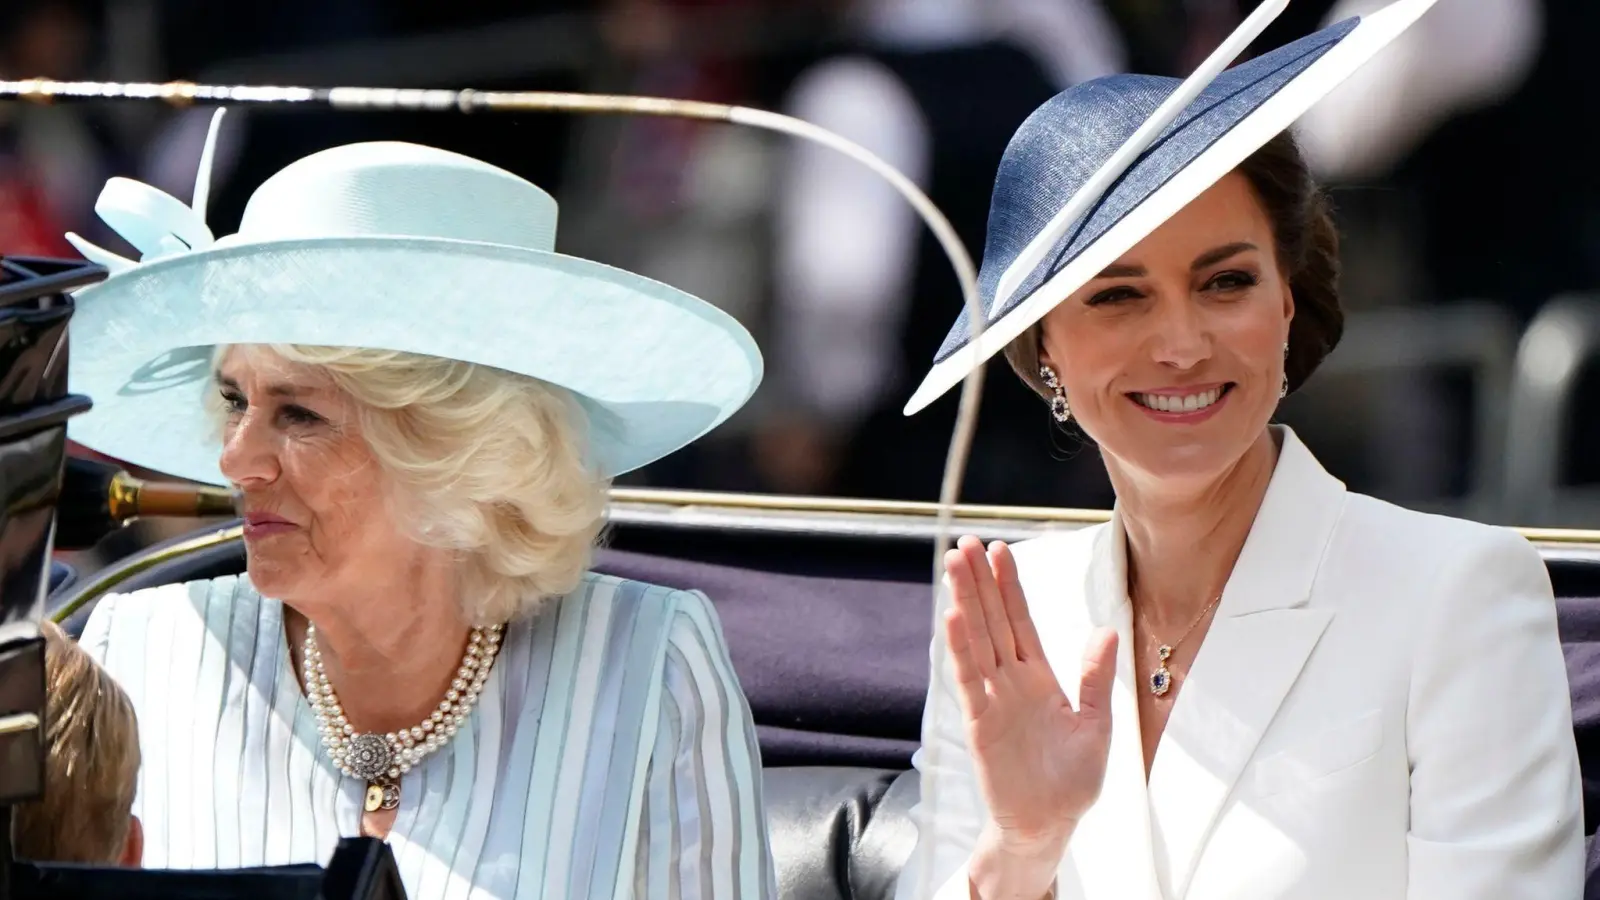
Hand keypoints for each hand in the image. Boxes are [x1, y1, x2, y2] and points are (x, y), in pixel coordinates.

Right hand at [944, 535, 1118, 850]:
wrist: (1049, 825)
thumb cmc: (1072, 781)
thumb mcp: (1096, 726)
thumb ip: (1097, 679)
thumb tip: (1106, 631)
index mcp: (1039, 678)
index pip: (1021, 621)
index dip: (1010, 586)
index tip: (1000, 550)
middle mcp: (1011, 682)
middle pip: (992, 621)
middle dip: (979, 582)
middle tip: (965, 543)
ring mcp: (992, 699)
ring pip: (977, 639)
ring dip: (965, 601)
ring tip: (953, 564)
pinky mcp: (980, 722)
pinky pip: (969, 678)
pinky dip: (960, 647)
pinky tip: (952, 616)